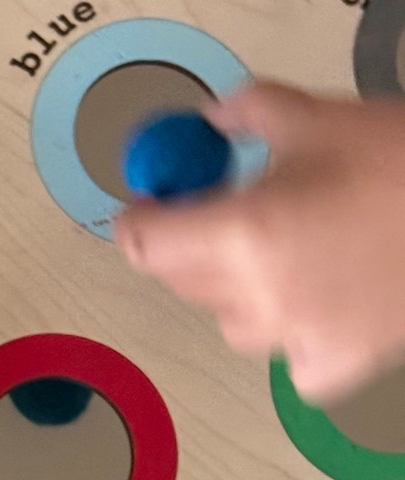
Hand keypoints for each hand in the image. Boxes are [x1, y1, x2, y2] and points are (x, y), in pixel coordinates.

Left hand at [114, 84, 404, 401]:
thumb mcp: (319, 117)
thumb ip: (249, 114)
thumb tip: (211, 118)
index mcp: (243, 232)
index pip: (144, 243)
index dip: (138, 220)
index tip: (148, 202)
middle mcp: (261, 296)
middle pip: (182, 280)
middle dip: (187, 244)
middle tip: (219, 209)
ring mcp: (300, 338)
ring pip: (232, 320)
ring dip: (236, 287)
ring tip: (283, 248)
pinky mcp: (340, 365)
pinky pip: (288, 358)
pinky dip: (291, 330)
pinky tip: (320, 294)